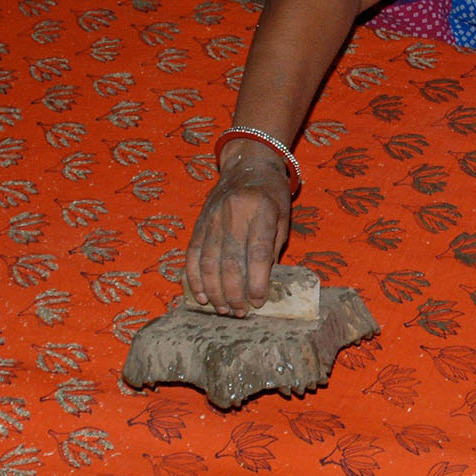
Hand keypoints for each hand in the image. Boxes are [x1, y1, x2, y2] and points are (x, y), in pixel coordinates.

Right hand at [184, 140, 291, 315]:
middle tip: (240, 312)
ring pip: (208, 263)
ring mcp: (212, 219)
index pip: (257, 254)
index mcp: (261, 212)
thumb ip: (273, 248)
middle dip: (234, 294)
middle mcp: (234, 215)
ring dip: (214, 292)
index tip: (257, 302)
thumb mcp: (282, 217)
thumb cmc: (271, 194)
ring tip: (223, 310)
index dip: (256, 282)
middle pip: (230, 263)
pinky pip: (192, 255)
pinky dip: (194, 279)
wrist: (247, 163)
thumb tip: (260, 284)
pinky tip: (201, 296)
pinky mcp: (198, 224)